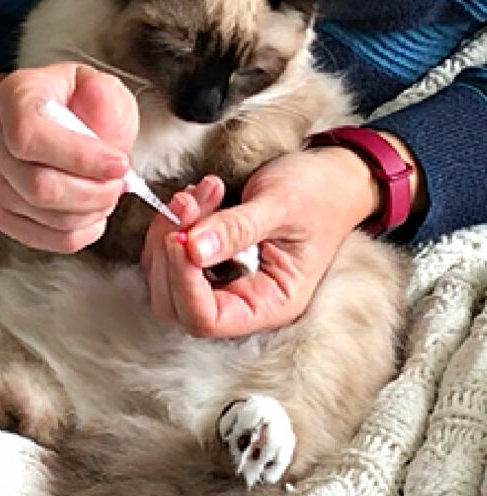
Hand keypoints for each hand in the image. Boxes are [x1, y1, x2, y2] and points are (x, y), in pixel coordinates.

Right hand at [0, 64, 137, 250]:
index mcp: (12, 98)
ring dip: (92, 211)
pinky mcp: (0, 213)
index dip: (79, 157)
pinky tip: (92, 211)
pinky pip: (47, 238)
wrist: (34, 118)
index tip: (118, 163)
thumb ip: (103, 96)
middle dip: (94, 192)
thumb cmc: (66, 101)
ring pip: (48, 217)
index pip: (29, 136)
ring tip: (106, 192)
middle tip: (118, 182)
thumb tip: (99, 104)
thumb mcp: (93, 83)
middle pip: (39, 186)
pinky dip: (82, 231)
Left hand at [142, 138, 418, 337]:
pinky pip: (172, 253)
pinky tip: (199, 194)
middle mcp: (241, 301)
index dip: (183, 283)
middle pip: (175, 305)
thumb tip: (192, 249)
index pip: (207, 319)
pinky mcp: (208, 260)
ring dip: (169, 232)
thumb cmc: (317, 194)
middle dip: (170, 254)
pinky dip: (174, 223)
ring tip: (201, 190)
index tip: (179, 237)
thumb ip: (237, 229)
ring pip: (166, 278)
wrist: (330, 177)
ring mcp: (222, 281)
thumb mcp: (281, 206)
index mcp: (268, 304)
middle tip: (187, 203)